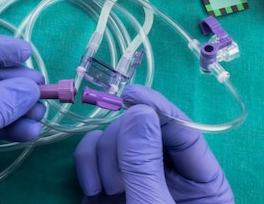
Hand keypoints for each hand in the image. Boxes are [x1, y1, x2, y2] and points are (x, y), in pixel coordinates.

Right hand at [74, 84, 233, 203]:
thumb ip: (144, 164)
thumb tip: (139, 111)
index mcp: (200, 183)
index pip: (183, 130)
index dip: (159, 108)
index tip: (131, 95)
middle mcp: (165, 173)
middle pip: (142, 128)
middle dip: (122, 144)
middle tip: (117, 177)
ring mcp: (131, 176)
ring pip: (113, 135)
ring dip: (102, 156)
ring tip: (105, 190)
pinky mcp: (102, 180)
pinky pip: (91, 150)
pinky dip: (86, 162)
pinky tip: (91, 189)